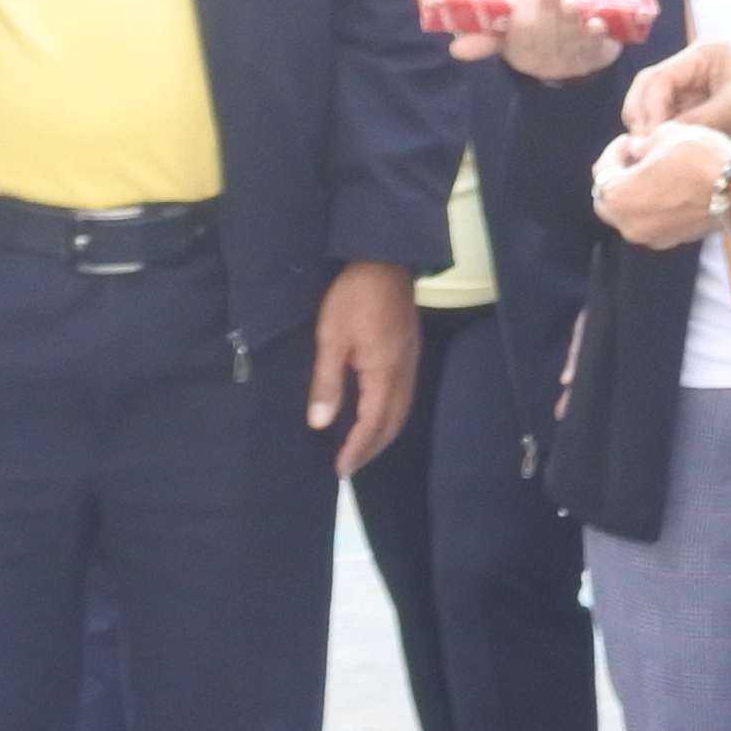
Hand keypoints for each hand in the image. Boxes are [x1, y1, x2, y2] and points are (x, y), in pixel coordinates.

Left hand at [306, 259, 420, 478]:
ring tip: (361, 448)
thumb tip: (320, 423)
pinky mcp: (410, 352)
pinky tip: (377, 415)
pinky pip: (404, 396)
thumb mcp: (331, 337)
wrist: (385, 260)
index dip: (357, 449)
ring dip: (382, 435)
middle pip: (392, 424)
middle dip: (371, 449)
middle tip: (349, 467)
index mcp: (384, 374)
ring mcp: (411, 363)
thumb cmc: (354, 297)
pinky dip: (390, 415)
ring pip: (402, 411)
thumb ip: (326, 382)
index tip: (340, 470)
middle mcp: (404, 374)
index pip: (373, 424)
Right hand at [462, 0, 620, 82]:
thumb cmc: (535, 37)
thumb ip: (484, 37)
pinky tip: (598, 23)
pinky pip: (595, 47)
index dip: (519, 16)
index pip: (517, 35)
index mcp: (519, 52)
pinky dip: (597, 36)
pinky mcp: (594, 56)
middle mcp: (544, 58)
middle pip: (544, 34)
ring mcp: (570, 58)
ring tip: (572, 1)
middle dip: (546, 8)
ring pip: (568, 38)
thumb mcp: (505, 39)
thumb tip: (456, 49)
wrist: (575, 62)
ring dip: (570, 20)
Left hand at [594, 122, 730, 250]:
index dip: (615, 150)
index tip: (631, 139)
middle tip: (637, 156)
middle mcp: (628, 224)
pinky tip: (674, 186)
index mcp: (617, 197)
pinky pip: (653, 222)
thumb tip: (637, 150)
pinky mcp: (674, 240)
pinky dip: (655, 206)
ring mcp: (652, 237)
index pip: (602, 171)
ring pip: (631, 213)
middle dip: (620, 176)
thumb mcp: (666, 134)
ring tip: (658, 170)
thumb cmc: (701, 158)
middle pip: (610, 199)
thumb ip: (642, 143)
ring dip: (637, 192)